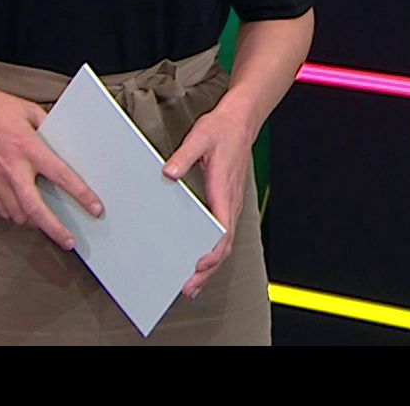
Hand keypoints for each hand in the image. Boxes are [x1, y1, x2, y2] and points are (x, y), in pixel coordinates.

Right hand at [0, 82, 103, 250]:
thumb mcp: (27, 110)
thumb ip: (48, 127)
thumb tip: (63, 141)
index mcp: (29, 148)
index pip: (62, 176)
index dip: (82, 195)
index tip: (95, 208)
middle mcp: (12, 169)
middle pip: (37, 209)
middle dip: (55, 229)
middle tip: (69, 241)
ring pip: (18, 215)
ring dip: (35, 222)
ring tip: (47, 224)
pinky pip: (1, 210)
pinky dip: (15, 215)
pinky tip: (23, 212)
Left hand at [162, 104, 255, 299]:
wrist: (240, 121)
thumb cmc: (222, 130)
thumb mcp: (200, 137)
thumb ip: (184, 156)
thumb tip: (169, 173)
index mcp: (224, 190)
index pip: (223, 230)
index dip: (212, 252)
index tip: (199, 265)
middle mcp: (230, 203)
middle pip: (224, 247)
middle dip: (208, 271)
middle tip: (189, 288)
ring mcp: (230, 205)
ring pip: (224, 244)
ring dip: (210, 267)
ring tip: (193, 285)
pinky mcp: (226, 203)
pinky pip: (222, 235)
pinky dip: (213, 253)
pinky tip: (200, 262)